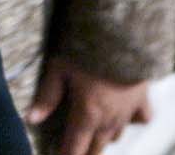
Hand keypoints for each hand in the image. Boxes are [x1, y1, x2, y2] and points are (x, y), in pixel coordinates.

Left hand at [27, 56, 152, 154]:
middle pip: (95, 150)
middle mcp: (108, 119)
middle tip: (74, 148)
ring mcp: (128, 111)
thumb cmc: (87, 48)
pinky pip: (141, 120)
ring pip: (115, 137)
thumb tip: (31, 119)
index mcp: (87, 114)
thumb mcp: (60, 68)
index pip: (73, 150)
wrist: (124, 32)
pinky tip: (123, 115)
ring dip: (102, 138)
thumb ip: (47, 96)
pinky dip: (131, 121)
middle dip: (83, 153)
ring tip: (92, 132)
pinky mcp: (143, 98)